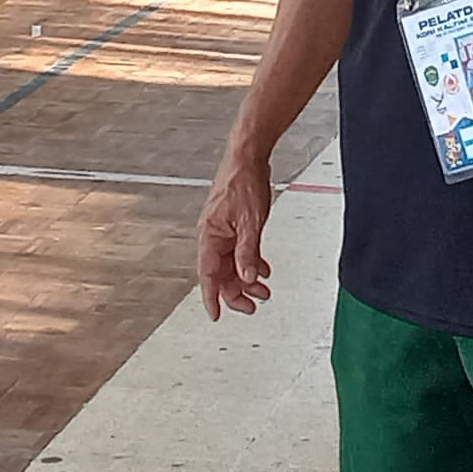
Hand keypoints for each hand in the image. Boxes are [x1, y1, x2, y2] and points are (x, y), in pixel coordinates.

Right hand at [199, 143, 275, 317]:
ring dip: (247, 278)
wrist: (248, 156)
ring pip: (232, 264)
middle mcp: (213, 235)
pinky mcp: (234, 224)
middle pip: (221, 273)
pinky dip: (251, 262)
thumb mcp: (251, 222)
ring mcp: (223, 230)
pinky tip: (264, 269)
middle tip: (254, 305)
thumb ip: (248, 252)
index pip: (208, 275)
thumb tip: (247, 278)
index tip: (216, 315)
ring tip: (264, 290)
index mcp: (210, 235)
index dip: (212, 297)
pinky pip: (240, 251)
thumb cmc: (243, 181)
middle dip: (237, 292)